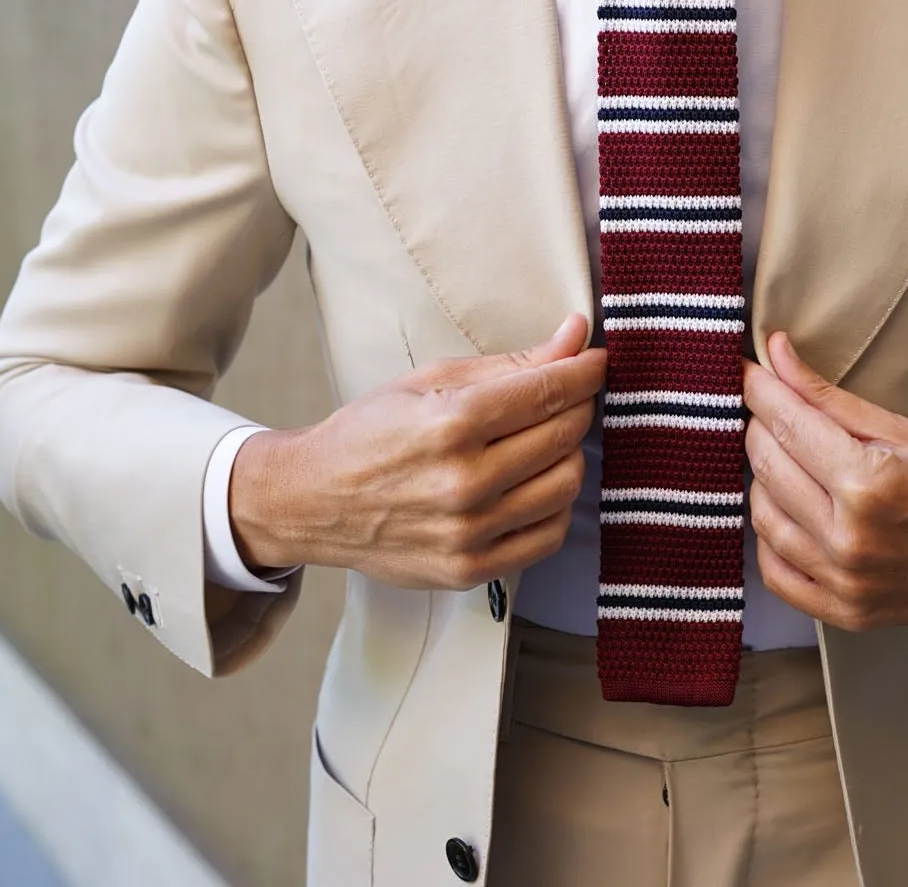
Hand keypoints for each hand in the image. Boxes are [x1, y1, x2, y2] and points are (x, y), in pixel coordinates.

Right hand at [229, 314, 605, 590]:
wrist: (312, 501)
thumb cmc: (369, 434)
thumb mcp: (430, 381)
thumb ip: (509, 364)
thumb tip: (574, 337)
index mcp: (451, 423)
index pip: (549, 392)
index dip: (585, 370)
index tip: (596, 360)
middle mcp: (464, 481)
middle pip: (564, 436)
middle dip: (577, 407)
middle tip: (565, 395)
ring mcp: (469, 532)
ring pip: (566, 485)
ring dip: (569, 455)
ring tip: (544, 441)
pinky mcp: (471, 570)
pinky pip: (548, 536)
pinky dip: (555, 505)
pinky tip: (533, 485)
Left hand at [742, 331, 907, 629]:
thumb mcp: (905, 429)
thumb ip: (830, 396)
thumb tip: (775, 355)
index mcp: (869, 484)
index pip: (787, 425)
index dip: (759, 390)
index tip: (744, 370)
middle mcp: (851, 539)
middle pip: (768, 466)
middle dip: (760, 426)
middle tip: (769, 407)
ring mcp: (846, 582)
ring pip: (764, 517)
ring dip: (763, 478)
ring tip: (784, 455)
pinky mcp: (845, 611)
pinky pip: (776, 573)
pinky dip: (771, 537)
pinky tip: (788, 510)